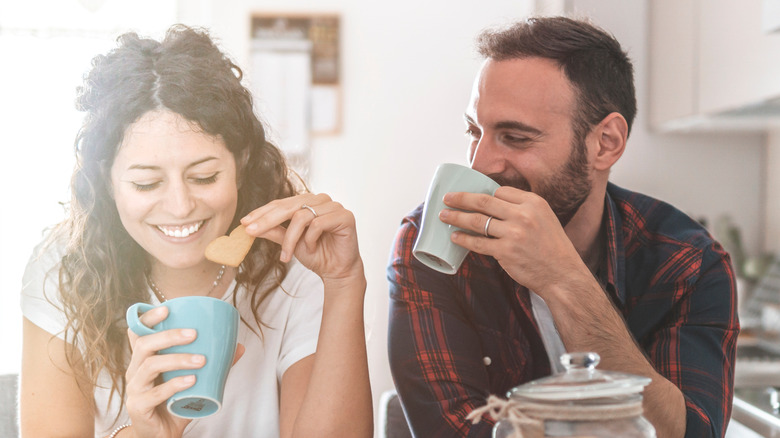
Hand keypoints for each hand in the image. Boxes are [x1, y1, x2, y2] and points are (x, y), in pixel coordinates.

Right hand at [124, 307, 244, 437]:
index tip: (167, 308)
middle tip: (193, 334)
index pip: (137, 333)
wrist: (162, 434)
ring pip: (149, 366)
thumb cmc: (175, 402)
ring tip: (201, 360)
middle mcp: (135, 370)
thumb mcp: (194, 379)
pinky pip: (153, 393)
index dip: (148, 318)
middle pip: (144, 345)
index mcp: (144, 359)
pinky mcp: (138, 407)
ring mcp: (134, 389)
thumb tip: (238, 346)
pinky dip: (174, 385)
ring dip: (177, 360)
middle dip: (169, 336)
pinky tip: (191, 381)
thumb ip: (213, 364)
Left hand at [241, 193, 363, 283]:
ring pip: (302, 216)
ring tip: (288, 255)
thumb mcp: (290, 243)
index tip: (245, 223)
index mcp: (308, 202)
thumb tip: (251, 226)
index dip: (262, 212)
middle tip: (251, 231)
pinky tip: (312, 249)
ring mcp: (334, 206)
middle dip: (267, 220)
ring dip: (291, 238)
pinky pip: (319, 223)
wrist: (338, 271)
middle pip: (289, 206)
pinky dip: (311, 239)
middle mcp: (321, 200)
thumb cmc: (317, 255)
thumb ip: (274, 231)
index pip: (281, 203)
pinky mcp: (345, 216)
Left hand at [438, 186, 589, 294]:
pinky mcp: (505, 252)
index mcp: (534, 202)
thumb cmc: (553, 248)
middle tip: (447, 198)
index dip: (484, 194)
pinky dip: (464, 239)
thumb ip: (523, 209)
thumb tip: (495, 203)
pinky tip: (455, 237)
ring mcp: (513, 233)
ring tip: (444, 216)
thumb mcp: (545, 218)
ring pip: (477, 221)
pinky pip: (478, 243)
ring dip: (456, 217)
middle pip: (483, 202)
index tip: (472, 196)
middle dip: (461, 198)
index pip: (501, 191)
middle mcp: (523, 215)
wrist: (562, 275)